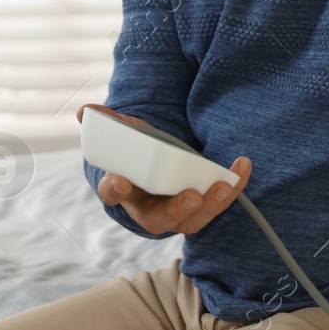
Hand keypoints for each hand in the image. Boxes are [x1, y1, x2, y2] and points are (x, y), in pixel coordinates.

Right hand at [76, 103, 250, 235]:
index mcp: (123, 190)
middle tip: (190, 196)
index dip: (116, 189)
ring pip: (194, 219)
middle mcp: (150, 209)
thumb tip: (85, 111)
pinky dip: (234, 187)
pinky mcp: (203, 207)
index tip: (122, 181)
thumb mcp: (123, 136)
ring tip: (224, 186)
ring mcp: (179, 212)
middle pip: (161, 218)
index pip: (113, 193)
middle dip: (177, 209)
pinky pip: (219, 203)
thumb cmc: (139, 155)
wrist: (161, 170)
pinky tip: (244, 166)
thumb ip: (107, 123)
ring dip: (212, 205)